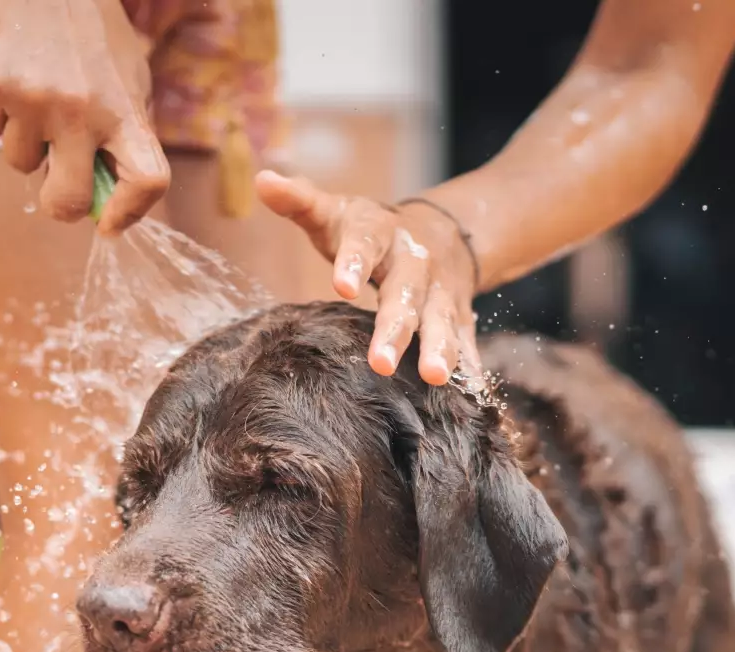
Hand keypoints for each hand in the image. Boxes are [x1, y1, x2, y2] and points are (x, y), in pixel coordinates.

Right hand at [0, 0, 167, 230]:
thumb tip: (108, 197)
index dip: (130, 212)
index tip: (111, 221)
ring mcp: (32, 100)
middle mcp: (80, 111)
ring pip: (21, 164)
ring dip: (29, 144)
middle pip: (68, 202)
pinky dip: (1, 114)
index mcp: (125, 110)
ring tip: (40, 100)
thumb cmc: (94, 34)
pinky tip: (16, 81)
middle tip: (61, 183)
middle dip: (62, 203)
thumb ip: (126, 135)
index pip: (147, 179)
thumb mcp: (129, 79)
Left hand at [256, 171, 479, 386]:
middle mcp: (415, 262)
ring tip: (435, 377)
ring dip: (440, 348)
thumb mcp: (338, 212)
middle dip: (396, 328)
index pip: (365, 245)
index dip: (354, 264)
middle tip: (381, 363)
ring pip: (441, 319)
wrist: (441, 231)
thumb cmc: (370, 230)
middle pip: (406, 294)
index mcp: (380, 233)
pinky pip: (465, 338)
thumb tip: (264, 181)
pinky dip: (469, 362)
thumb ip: (300, 202)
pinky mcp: (458, 314)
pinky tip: (470, 387)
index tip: (342, 286)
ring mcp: (440, 290)